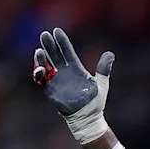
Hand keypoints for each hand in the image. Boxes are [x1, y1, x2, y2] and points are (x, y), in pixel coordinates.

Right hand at [33, 27, 113, 143]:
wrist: (89, 118)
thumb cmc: (96, 102)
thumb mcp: (102, 83)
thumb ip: (104, 69)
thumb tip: (110, 54)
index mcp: (76, 69)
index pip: (67, 52)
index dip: (62, 42)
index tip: (56, 31)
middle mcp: (65, 72)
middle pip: (54, 55)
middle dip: (49, 45)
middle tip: (44, 35)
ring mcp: (57, 81)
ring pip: (46, 65)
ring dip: (41, 57)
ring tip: (40, 51)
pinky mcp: (50, 90)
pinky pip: (41, 80)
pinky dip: (39, 73)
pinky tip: (40, 68)